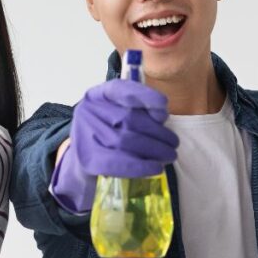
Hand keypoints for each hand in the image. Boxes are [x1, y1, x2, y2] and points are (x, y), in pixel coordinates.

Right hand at [50, 79, 178, 213]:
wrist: (83, 157)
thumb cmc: (108, 131)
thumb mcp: (120, 112)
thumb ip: (139, 110)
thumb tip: (161, 116)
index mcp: (97, 95)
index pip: (120, 89)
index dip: (144, 95)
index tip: (164, 104)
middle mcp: (88, 111)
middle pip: (128, 118)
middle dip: (157, 132)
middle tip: (174, 143)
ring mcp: (84, 135)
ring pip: (125, 140)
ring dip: (154, 150)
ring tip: (169, 155)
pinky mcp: (87, 159)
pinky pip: (117, 163)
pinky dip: (140, 166)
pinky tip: (155, 168)